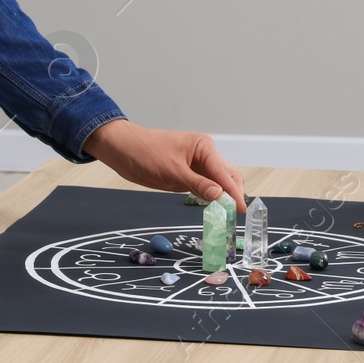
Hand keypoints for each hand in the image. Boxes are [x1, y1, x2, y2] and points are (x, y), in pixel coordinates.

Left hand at [84, 119, 245, 206]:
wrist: (123, 150)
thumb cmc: (146, 153)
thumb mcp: (173, 171)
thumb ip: (198, 184)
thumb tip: (220, 195)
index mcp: (204, 147)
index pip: (224, 173)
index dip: (234, 192)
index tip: (241, 210)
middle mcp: (205, 154)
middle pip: (227, 176)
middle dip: (233, 194)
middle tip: (236, 216)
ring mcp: (197, 165)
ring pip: (218, 182)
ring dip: (224, 196)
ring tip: (229, 215)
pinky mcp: (188, 174)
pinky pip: (205, 186)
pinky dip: (211, 197)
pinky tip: (215, 208)